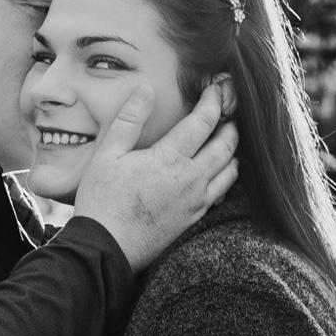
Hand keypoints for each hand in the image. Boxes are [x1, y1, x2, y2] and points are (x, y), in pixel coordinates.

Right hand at [73, 80, 239, 271]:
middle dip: (230, 123)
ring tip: (229, 137)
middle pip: (225, 145)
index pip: (204, 121)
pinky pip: (222, 193)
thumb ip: (129, 120)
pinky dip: (228, 176)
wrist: (107, 247)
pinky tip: (221, 171)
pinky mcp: (195, 218)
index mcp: (170, 159)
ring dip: (233, 151)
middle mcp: (191, 179)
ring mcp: (196, 201)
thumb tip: (146, 89)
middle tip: (230, 110)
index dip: (214, 101)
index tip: (217, 88)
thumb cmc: (103, 199)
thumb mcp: (108, 154)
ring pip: (230, 170)